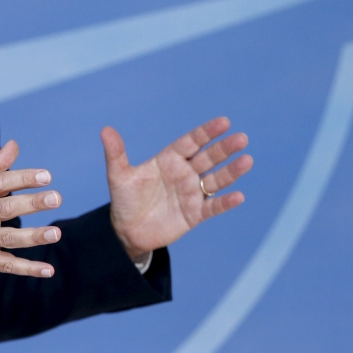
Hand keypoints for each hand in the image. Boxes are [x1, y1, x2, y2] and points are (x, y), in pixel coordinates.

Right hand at [0, 141, 62, 288]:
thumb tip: (14, 145)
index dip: (21, 178)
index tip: (46, 175)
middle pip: (4, 209)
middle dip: (31, 204)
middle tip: (55, 198)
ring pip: (7, 239)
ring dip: (33, 237)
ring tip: (56, 233)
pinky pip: (6, 265)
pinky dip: (27, 269)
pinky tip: (47, 269)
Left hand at [105, 117, 252, 260]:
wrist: (127, 231)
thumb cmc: (124, 199)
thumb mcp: (118, 176)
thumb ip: (116, 154)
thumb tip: (105, 130)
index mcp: (169, 159)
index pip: (191, 142)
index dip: (207, 133)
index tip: (224, 122)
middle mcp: (184, 173)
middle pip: (208, 158)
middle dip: (224, 148)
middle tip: (242, 138)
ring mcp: (192, 193)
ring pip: (216, 179)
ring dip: (231, 171)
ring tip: (247, 160)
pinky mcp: (195, 213)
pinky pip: (213, 206)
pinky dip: (225, 202)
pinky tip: (238, 196)